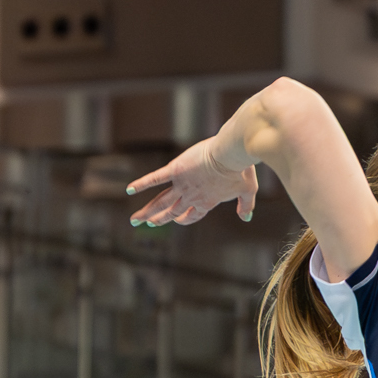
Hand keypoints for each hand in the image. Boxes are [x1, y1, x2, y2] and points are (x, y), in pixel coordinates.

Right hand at [127, 136, 258, 225]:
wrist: (230, 153)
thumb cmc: (242, 170)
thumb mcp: (248, 190)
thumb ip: (246, 205)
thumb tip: (246, 217)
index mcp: (207, 201)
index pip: (192, 215)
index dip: (183, 219)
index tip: (176, 220)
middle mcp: (191, 197)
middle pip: (172, 212)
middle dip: (159, 219)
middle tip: (147, 224)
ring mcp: (181, 184)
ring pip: (160, 201)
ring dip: (147, 211)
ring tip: (135, 219)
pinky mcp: (175, 170)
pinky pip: (155, 179)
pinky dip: (141, 184)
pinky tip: (129, 190)